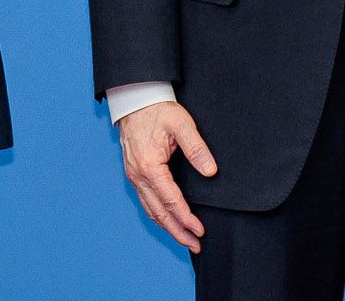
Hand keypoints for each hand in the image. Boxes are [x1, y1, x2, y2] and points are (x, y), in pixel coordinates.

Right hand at [117, 100, 215, 252]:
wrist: (135, 99)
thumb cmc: (157, 110)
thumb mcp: (181, 124)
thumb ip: (197, 148)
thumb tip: (211, 171)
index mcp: (149, 166)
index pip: (171, 201)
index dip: (186, 219)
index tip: (201, 230)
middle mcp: (138, 175)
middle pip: (159, 213)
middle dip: (178, 232)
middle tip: (195, 245)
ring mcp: (133, 176)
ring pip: (150, 210)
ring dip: (168, 227)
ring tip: (185, 239)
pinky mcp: (134, 173)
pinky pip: (145, 202)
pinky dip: (158, 216)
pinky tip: (168, 221)